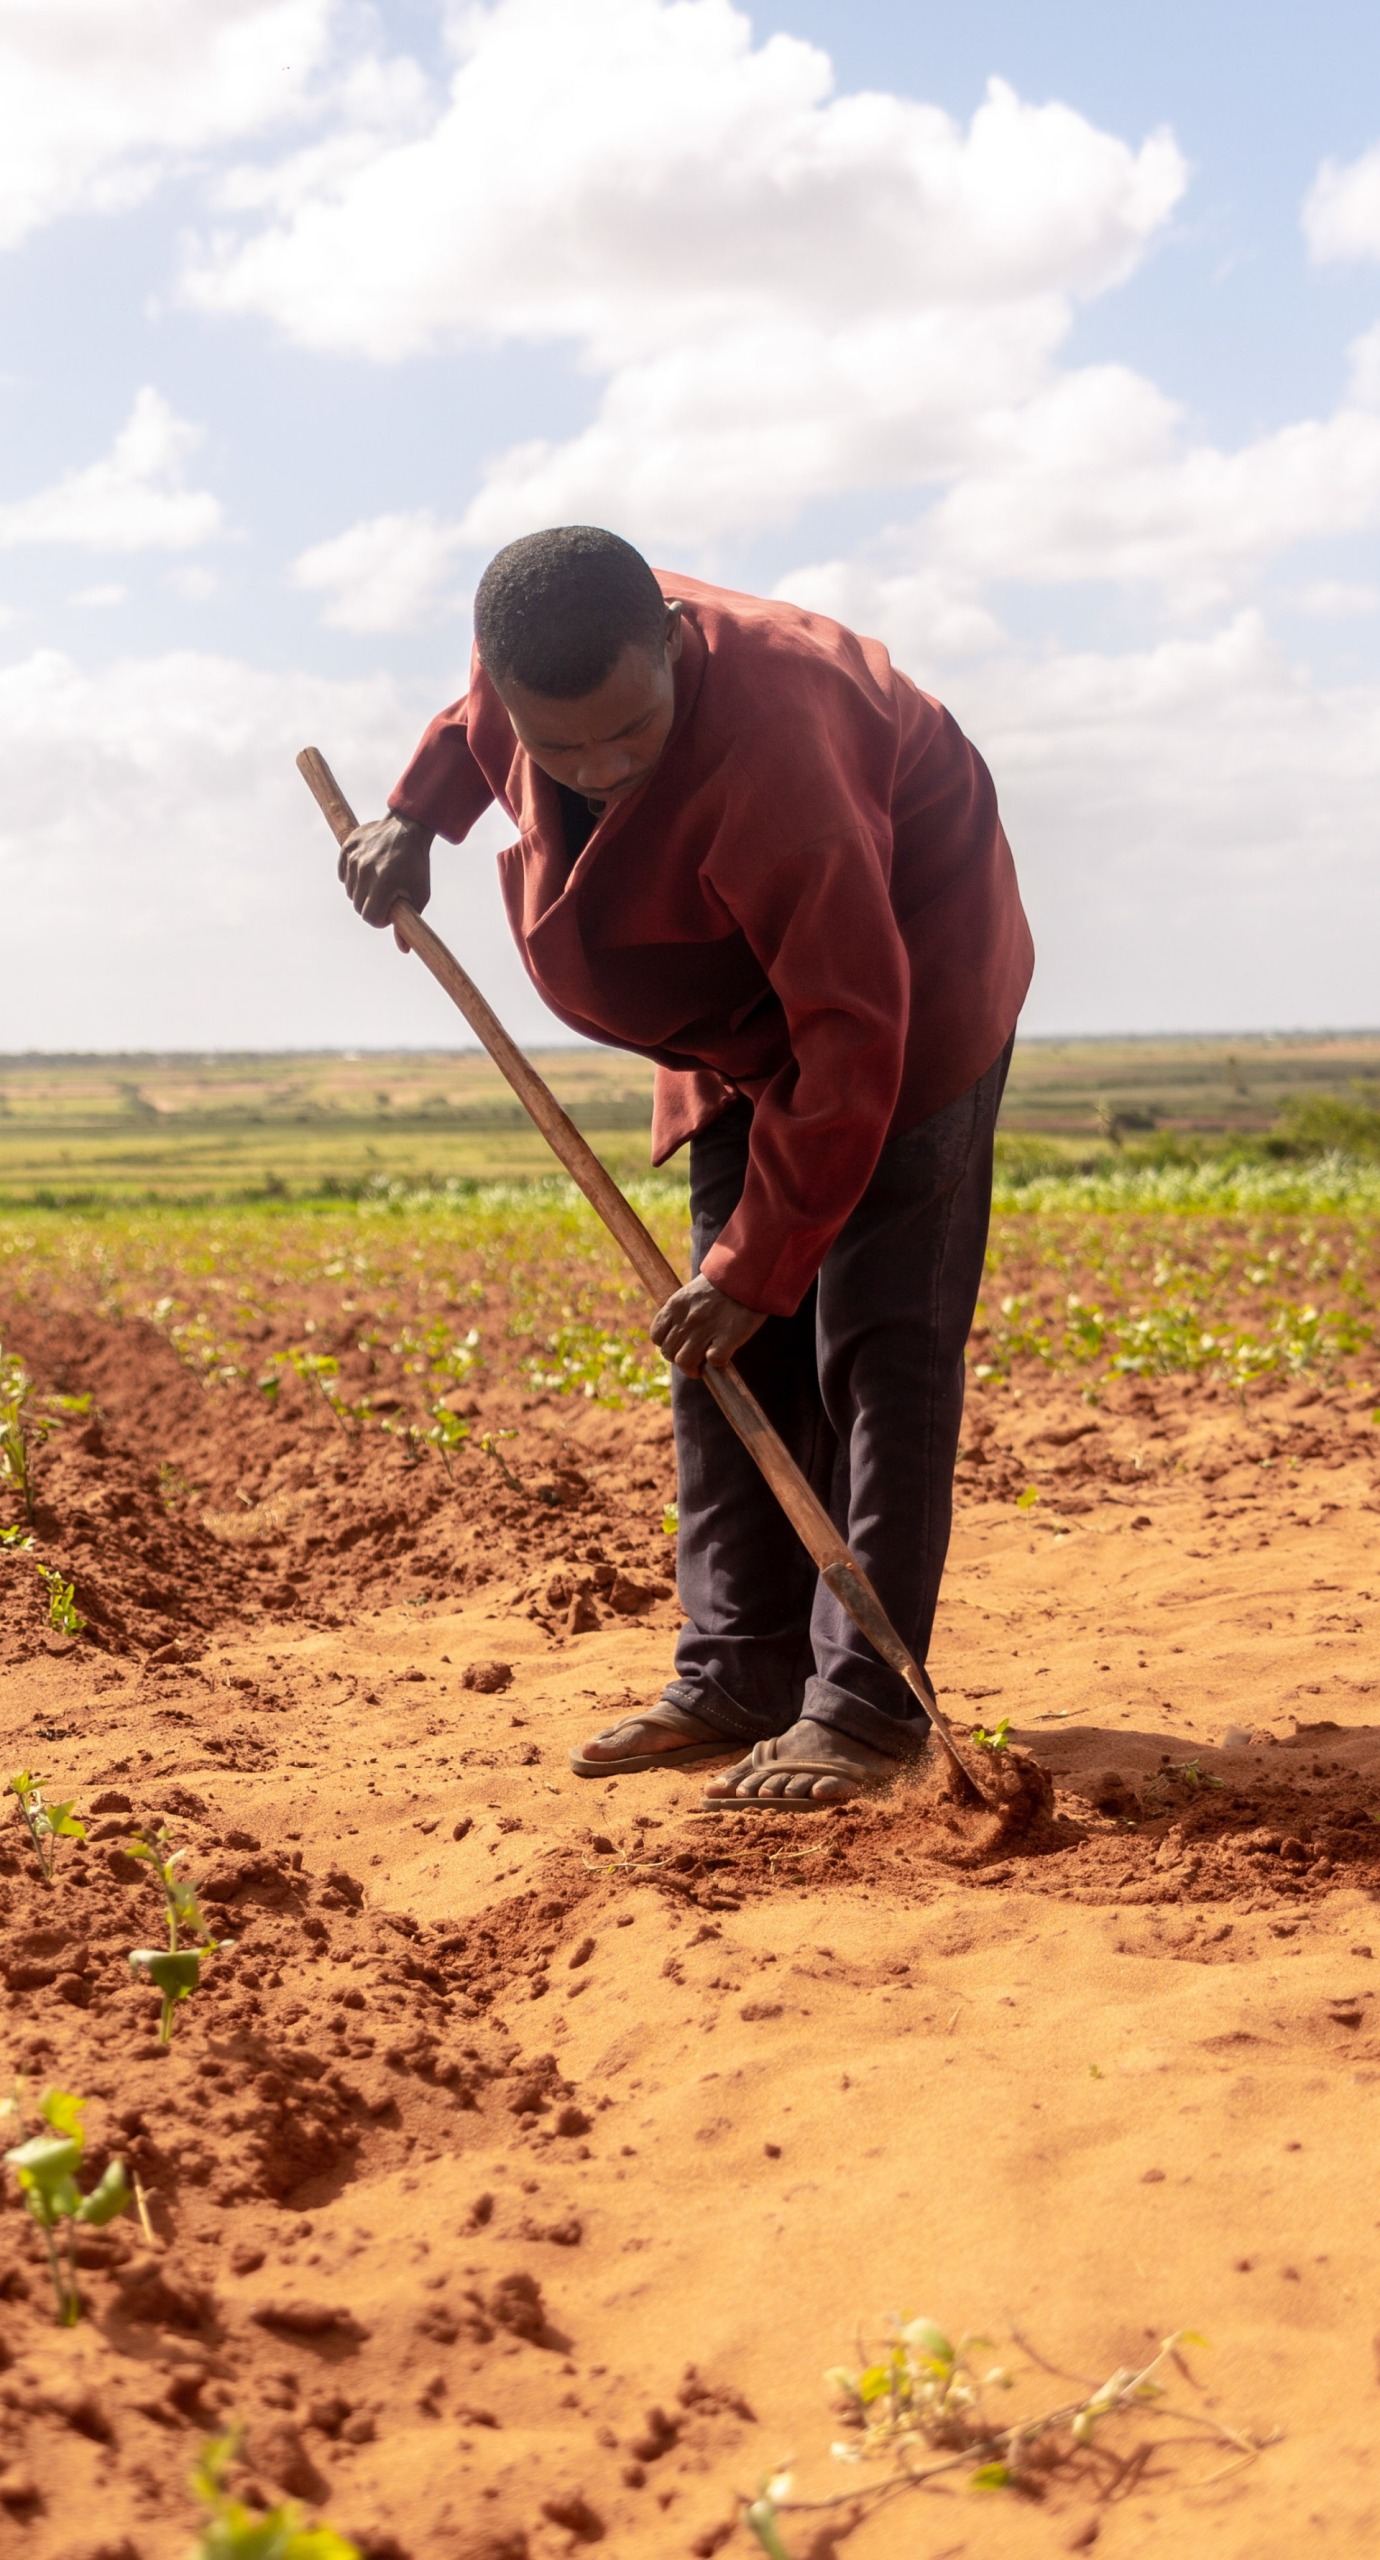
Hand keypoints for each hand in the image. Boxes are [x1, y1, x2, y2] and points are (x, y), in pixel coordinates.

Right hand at [338, 813, 433, 945]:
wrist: (409, 828)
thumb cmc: (416, 866)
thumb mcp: (419, 895)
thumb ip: (408, 923)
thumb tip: (404, 950)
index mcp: (384, 881)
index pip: (370, 917)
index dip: (381, 919)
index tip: (390, 910)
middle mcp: (365, 869)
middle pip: (358, 906)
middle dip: (371, 906)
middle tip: (386, 895)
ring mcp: (354, 857)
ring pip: (350, 892)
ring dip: (363, 892)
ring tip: (380, 880)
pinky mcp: (347, 847)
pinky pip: (343, 875)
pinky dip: (353, 877)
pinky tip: (368, 870)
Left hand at [650, 1274, 766, 1375]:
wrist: (748, 1273)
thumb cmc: (725, 1282)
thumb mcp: (694, 1291)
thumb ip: (685, 1309)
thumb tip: (681, 1329)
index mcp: (676, 1306)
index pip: (657, 1336)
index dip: (667, 1344)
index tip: (680, 1345)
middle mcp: (685, 1320)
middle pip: (668, 1353)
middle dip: (679, 1359)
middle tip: (694, 1358)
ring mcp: (704, 1330)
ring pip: (685, 1362)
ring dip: (693, 1368)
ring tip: (704, 1365)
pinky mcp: (726, 1339)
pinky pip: (713, 1362)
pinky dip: (717, 1363)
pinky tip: (724, 1355)